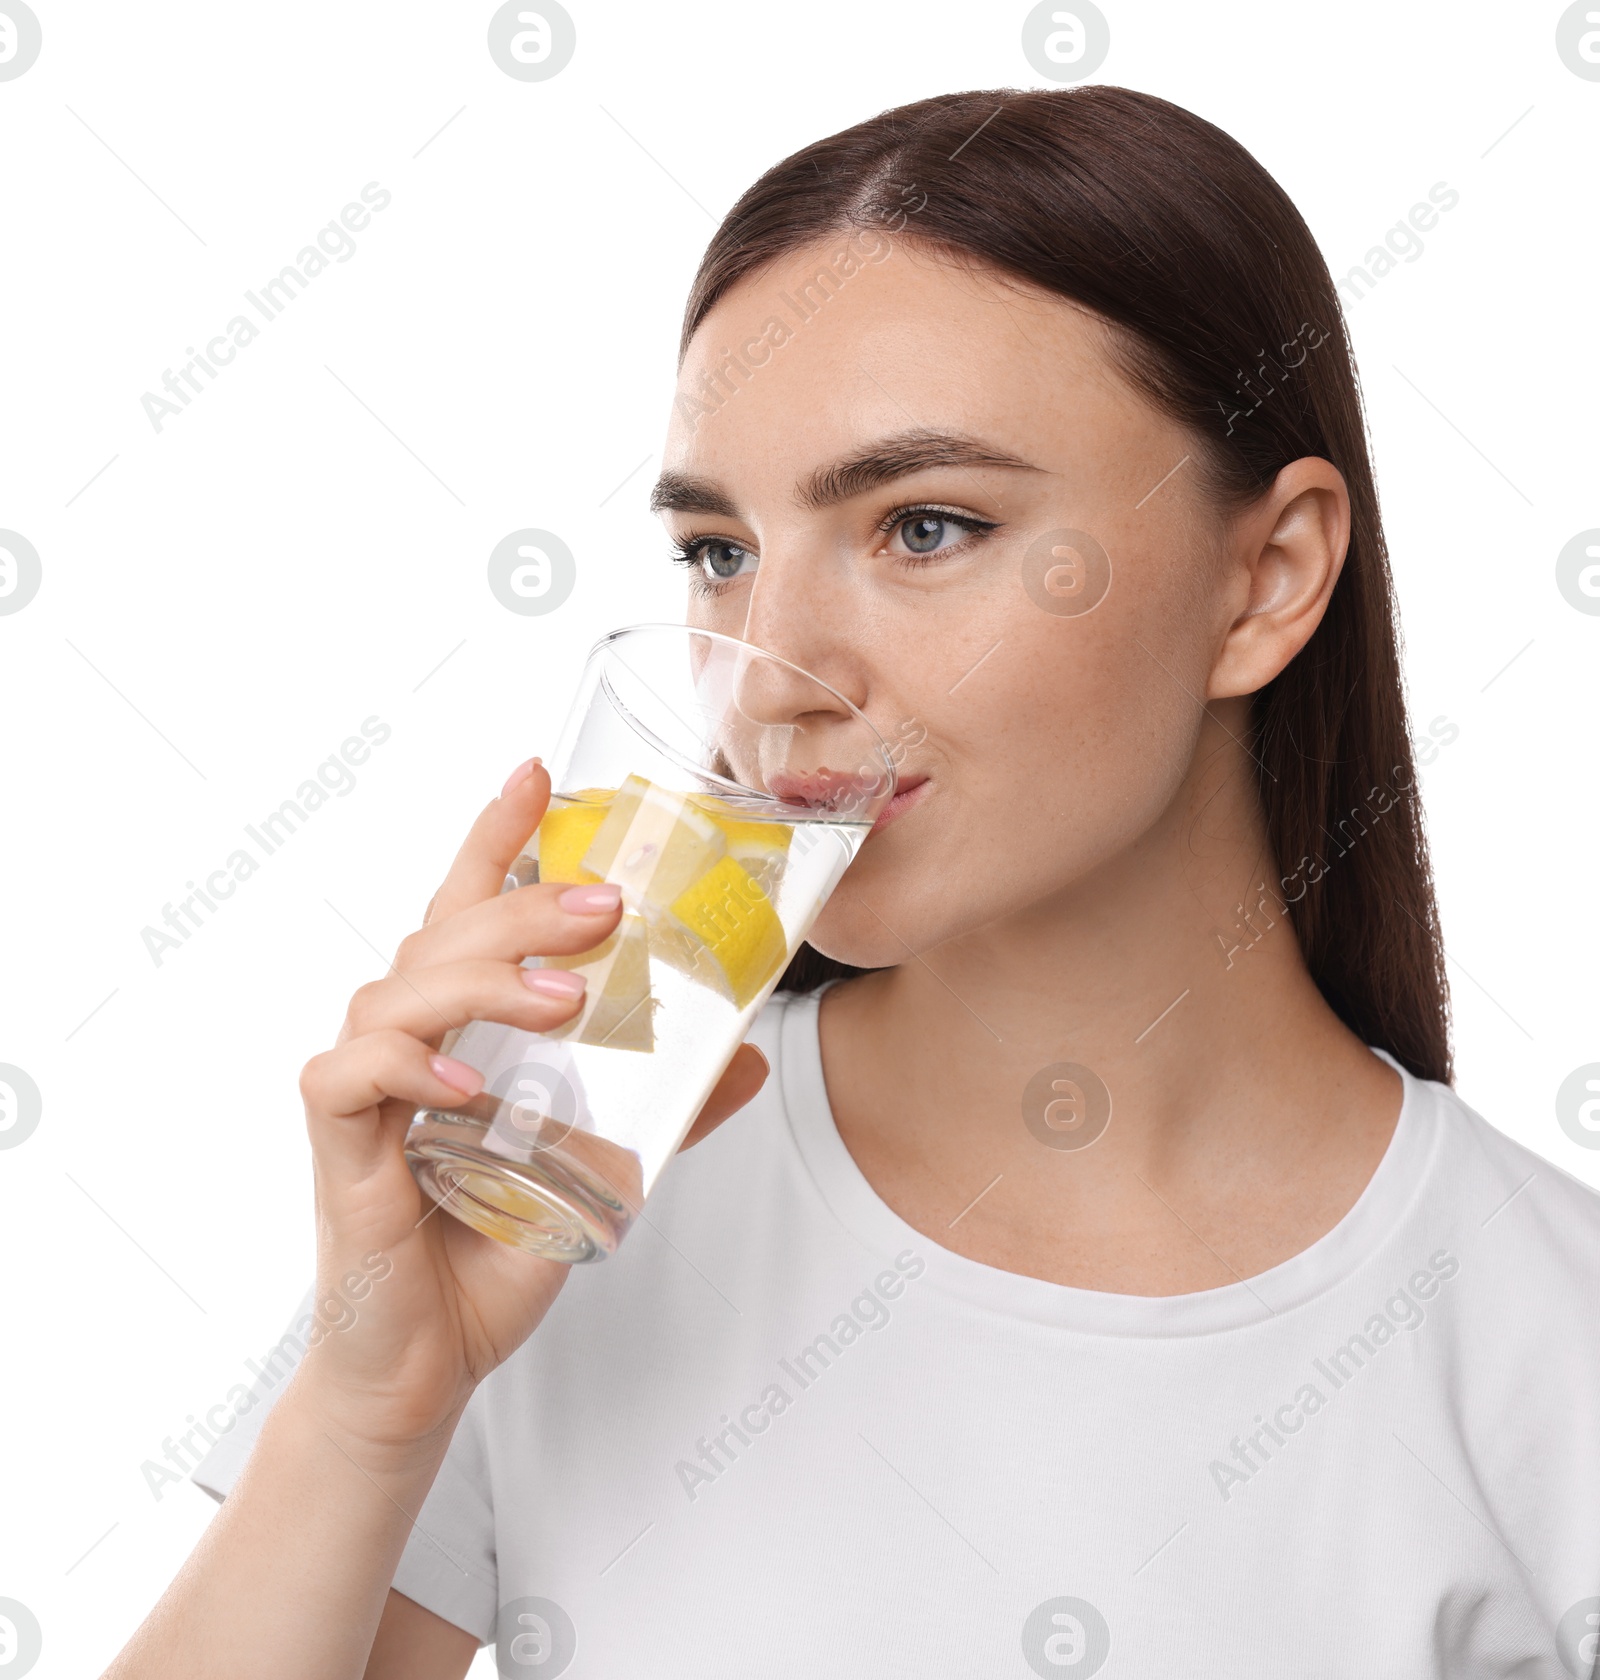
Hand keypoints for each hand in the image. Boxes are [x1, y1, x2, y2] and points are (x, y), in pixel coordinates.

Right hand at [293, 759, 768, 1457]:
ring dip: (481, 979)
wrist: (431, 1360)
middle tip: (604, 905)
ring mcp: (366, 1090)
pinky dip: (410, 1070)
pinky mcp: (339, 1148)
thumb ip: (668, 1107)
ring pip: (397, 991)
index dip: (497, 834)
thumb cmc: (496, 1248)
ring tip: (563, 997)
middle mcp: (408, 1040)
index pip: (468, 905)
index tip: (539, 772)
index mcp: (463, 1026)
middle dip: (522, 904)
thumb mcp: (604, 1166)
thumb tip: (747, 1054)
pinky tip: (468, 1084)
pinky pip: (351, 1080)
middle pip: (444, 933)